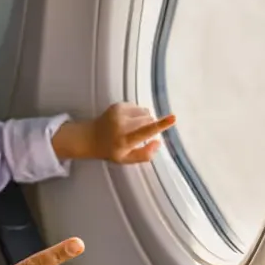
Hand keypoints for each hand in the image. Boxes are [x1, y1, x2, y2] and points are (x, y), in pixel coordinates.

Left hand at [52, 104, 174, 163]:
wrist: (90, 137)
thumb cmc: (111, 150)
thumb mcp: (126, 160)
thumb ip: (144, 155)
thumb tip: (158, 142)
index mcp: (125, 140)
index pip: (146, 131)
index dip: (162, 125)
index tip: (173, 118)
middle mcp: (122, 125)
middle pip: (149, 120)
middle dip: (150, 126)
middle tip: (139, 135)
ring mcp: (119, 113)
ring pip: (145, 112)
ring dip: (144, 119)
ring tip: (132, 127)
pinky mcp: (118, 105)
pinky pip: (138, 107)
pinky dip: (137, 114)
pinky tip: (127, 121)